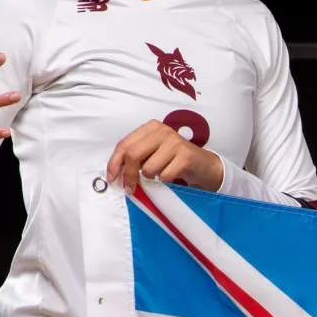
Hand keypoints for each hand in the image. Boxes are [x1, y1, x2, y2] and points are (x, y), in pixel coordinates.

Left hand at [106, 120, 224, 189]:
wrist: (203, 165)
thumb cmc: (173, 160)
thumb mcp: (153, 152)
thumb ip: (135, 157)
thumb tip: (115, 173)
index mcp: (150, 127)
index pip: (124, 144)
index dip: (115, 163)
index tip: (112, 178)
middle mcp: (162, 131)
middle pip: (133, 155)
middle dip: (128, 175)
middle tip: (130, 188)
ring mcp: (175, 143)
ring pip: (148, 168)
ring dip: (150, 178)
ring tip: (158, 176)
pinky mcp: (186, 156)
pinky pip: (164, 176)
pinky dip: (165, 182)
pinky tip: (171, 178)